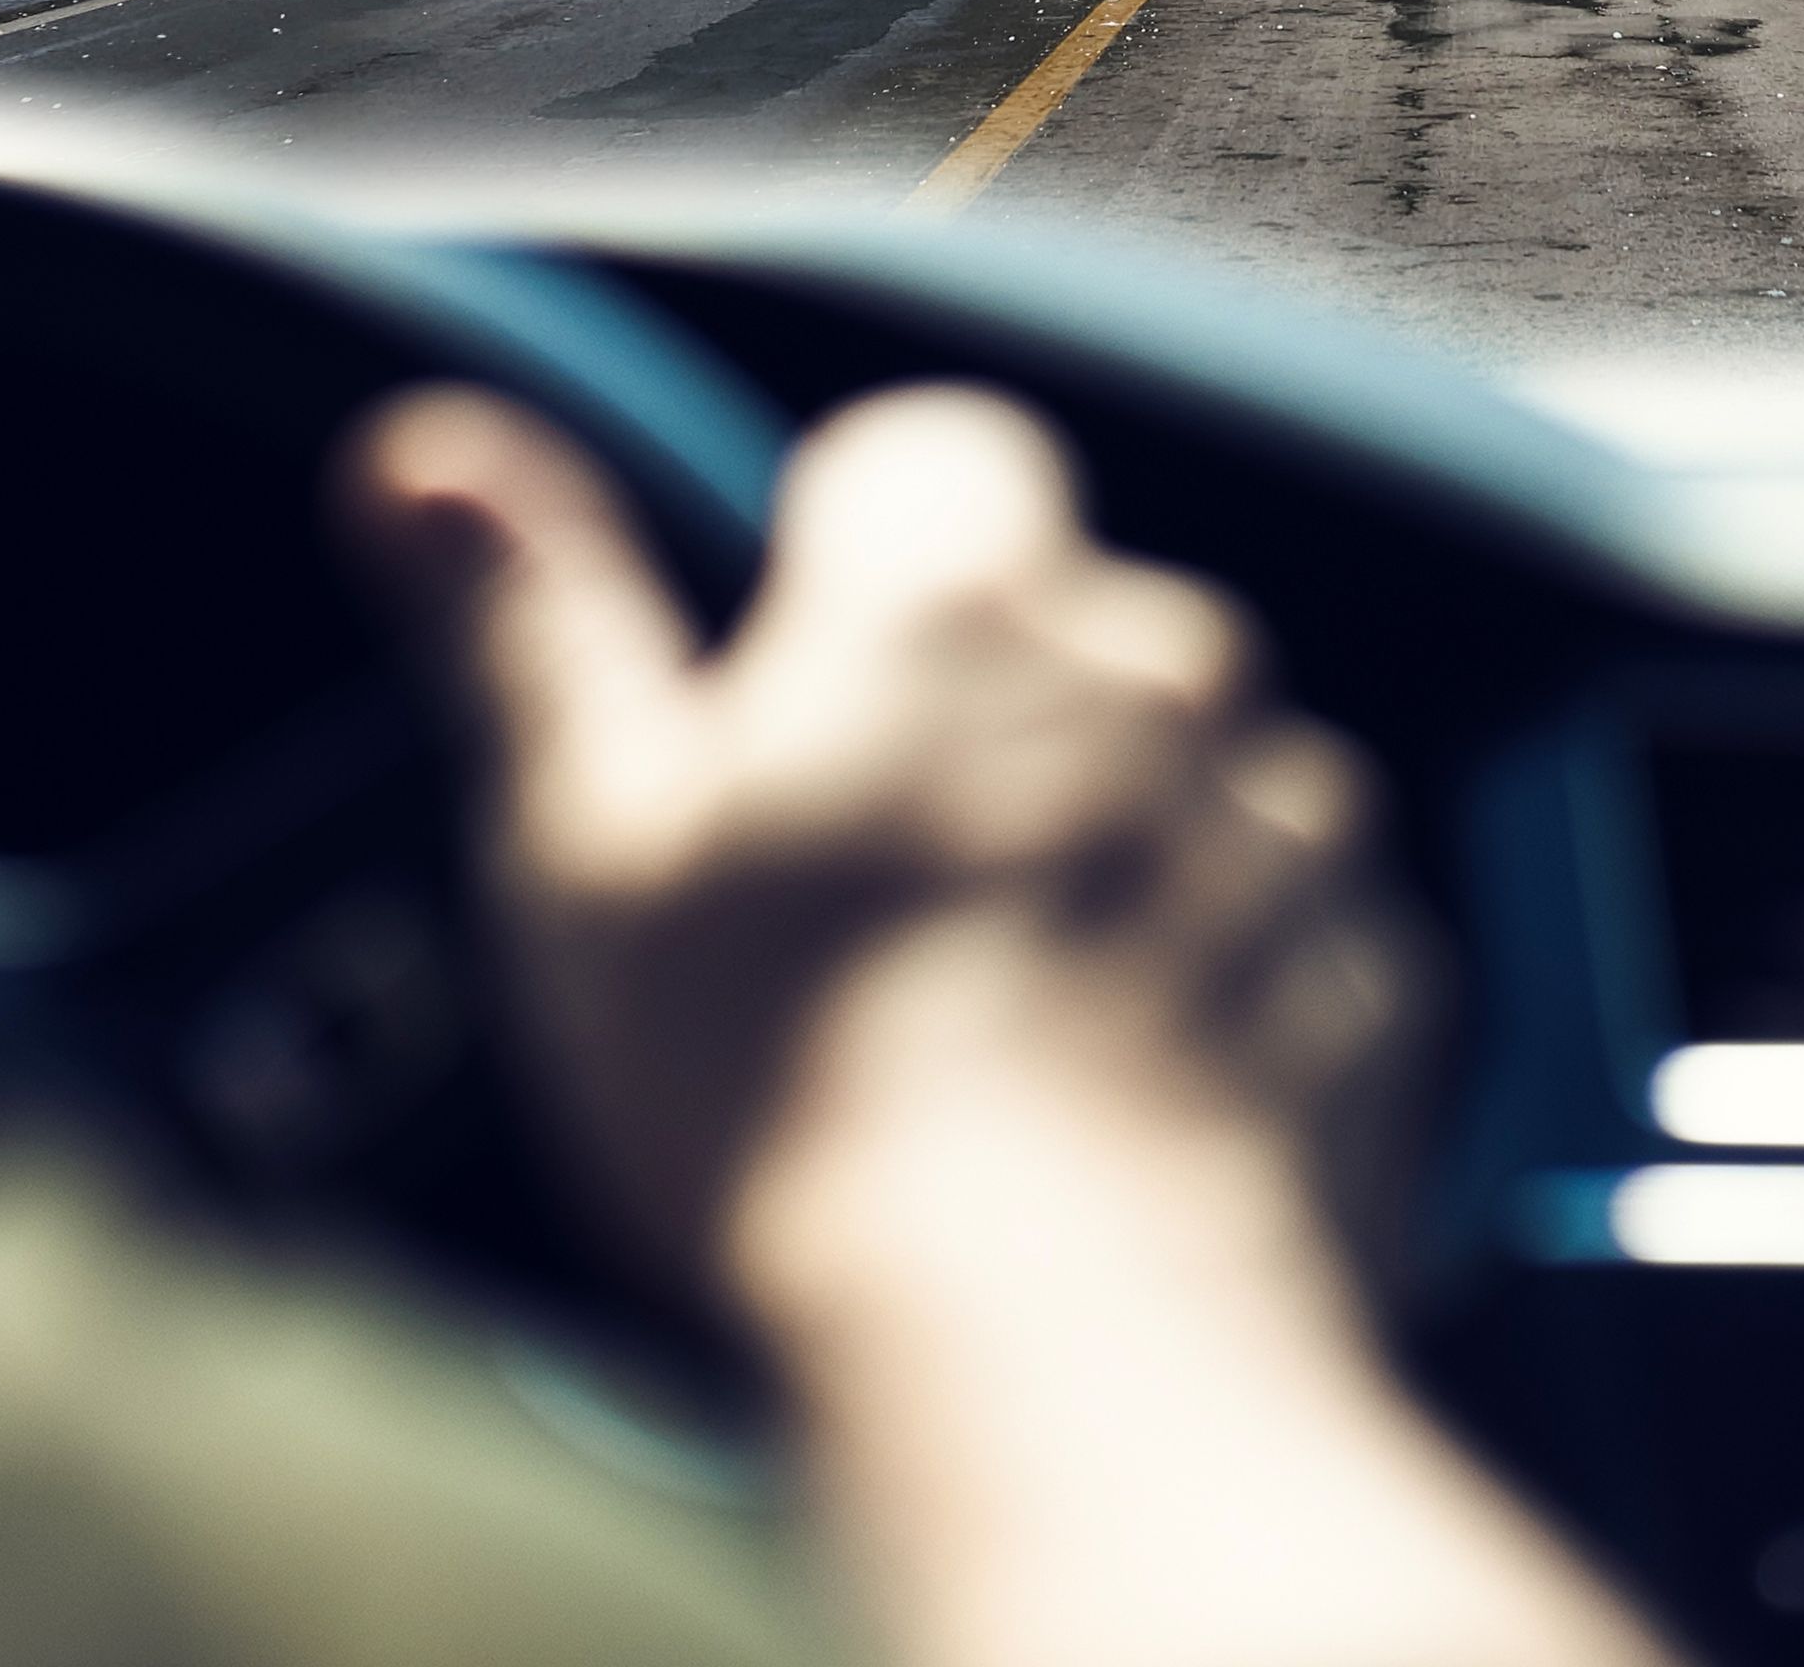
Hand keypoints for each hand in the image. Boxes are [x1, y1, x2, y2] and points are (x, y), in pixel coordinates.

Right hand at [344, 380, 1423, 1340]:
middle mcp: (1160, 662)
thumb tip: (418, 452)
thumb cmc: (785, 1091)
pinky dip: (1229, 997)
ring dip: (1120, 861)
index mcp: (955, 604)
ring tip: (1004, 1043)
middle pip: (1071, 631)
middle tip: (877, 917)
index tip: (798, 707)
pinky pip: (1297, 935)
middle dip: (993, 729)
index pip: (933, 460)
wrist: (1050, 1351)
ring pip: (1193, 780)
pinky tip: (1126, 1114)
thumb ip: (531, 618)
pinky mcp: (1385, 972)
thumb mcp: (589, 846)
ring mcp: (1292, 817)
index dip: (860, 565)